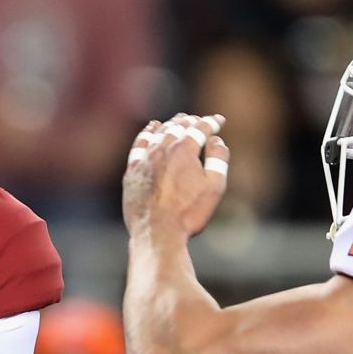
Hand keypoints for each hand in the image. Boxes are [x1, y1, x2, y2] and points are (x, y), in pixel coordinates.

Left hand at [122, 113, 229, 236]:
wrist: (156, 233)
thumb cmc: (189, 213)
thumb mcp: (214, 187)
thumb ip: (219, 158)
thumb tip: (216, 140)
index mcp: (185, 149)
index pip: (201, 127)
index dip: (212, 122)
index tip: (219, 120)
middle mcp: (163, 148)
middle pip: (179, 126)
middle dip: (192, 121)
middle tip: (200, 120)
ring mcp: (145, 158)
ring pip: (160, 132)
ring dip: (172, 124)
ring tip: (180, 121)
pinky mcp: (133, 170)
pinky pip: (140, 144)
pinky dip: (148, 132)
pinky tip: (153, 127)